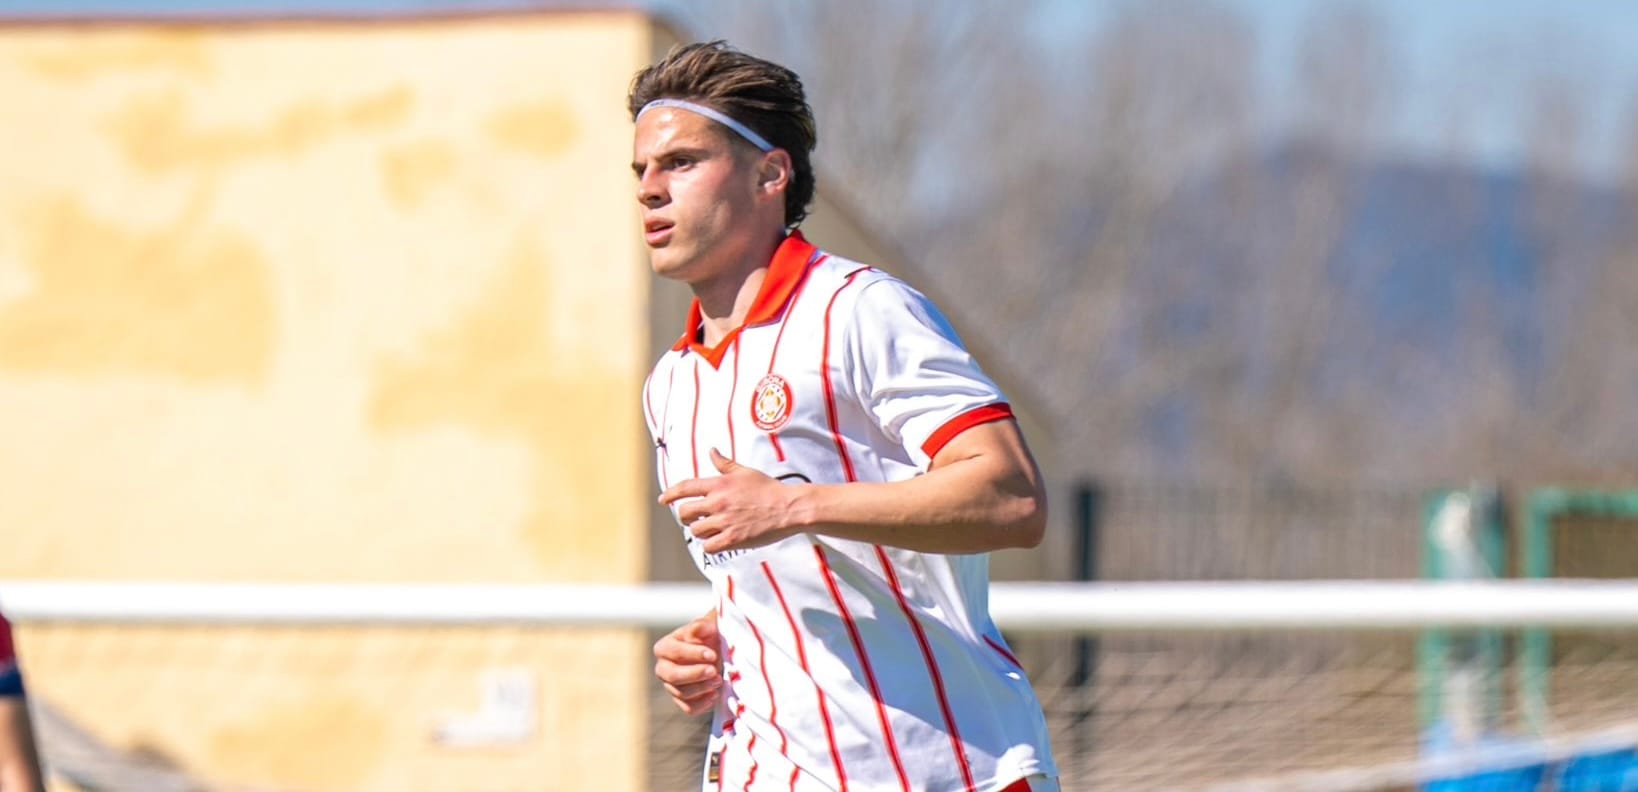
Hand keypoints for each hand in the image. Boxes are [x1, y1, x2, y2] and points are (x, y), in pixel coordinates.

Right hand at [653, 610, 720, 715]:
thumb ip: (701, 626)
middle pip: (672, 676)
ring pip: (682, 693)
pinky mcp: (683, 700)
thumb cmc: (710, 636)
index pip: (673, 652)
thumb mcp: (708, 626)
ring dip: (702, 688)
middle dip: (694, 675)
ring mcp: (671, 686)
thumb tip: (696, 630)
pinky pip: (689, 708)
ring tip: (719, 680)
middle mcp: (663, 668)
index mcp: (664, 647)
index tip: (712, 654)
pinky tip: (715, 694)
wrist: (717, 650)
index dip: (692, 654)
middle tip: (714, 671)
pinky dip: (703, 704)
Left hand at [660, 449, 803, 553]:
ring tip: (710, 529)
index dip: (670, 494)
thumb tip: (712, 451)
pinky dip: (709, 545)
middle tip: (692, 518)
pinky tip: (717, 541)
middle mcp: (718, 503)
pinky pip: (708, 547)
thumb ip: (725, 464)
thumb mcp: (745, 472)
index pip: (685, 488)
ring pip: (695, 531)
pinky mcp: (732, 539)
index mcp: (719, 484)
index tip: (663, 499)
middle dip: (685, 516)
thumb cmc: (768, 489)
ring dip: (699, 531)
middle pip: (685, 512)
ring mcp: (724, 522)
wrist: (787, 508)